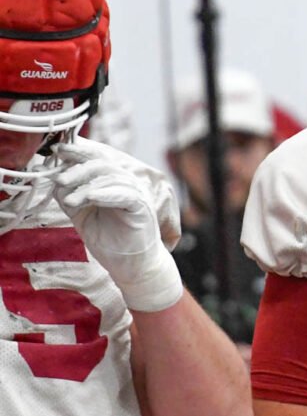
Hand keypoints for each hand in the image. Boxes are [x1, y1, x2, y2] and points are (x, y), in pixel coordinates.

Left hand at [52, 141, 182, 311]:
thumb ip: (71, 197)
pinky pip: (125, 194)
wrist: (131, 266)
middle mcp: (127, 185)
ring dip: (86, 187)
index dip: (79, 152)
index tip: (58, 149)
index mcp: (113, 184)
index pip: (96, 160)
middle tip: (59, 180)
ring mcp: (137, 194)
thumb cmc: (111, 242)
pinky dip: (106, 193)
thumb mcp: (82, 216)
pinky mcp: (142, 207)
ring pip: (112, 178)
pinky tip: (90, 197)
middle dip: (78, 169)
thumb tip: (55, 181)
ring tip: (70, 201)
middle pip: (103, 165)